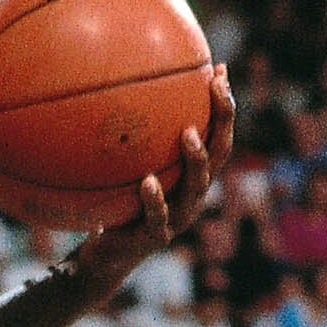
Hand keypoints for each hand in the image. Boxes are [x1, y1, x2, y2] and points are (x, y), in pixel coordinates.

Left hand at [59, 71, 237, 294]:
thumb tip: (110, 87)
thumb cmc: (114, 205)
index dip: (223, 105)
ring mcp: (177, 218)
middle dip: (222, 121)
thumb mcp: (121, 168)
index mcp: (190, 175)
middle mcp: (192, 194)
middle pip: (219, 155)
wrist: (103, 256)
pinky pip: (157, 218)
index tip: (219, 70)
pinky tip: (147, 182)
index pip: (216, 135)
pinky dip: (155, 200)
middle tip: (217, 90)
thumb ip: (128, 139)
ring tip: (187, 134)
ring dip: (195, 159)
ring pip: (196, 187)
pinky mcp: (154, 238)